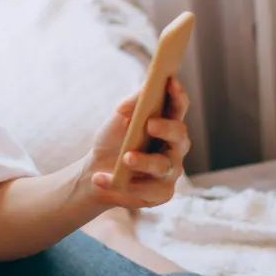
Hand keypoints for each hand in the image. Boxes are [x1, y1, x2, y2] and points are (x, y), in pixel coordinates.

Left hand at [81, 77, 191, 209]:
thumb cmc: (113, 141)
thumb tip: (146, 87)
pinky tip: (103, 179)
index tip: (171, 81)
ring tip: (124, 159)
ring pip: (163, 165)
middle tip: (149, 124)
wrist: (95, 172)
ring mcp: (170, 171)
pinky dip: (124, 186)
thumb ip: (133, 103)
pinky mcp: (161, 193)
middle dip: (166, 128)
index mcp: (167, 123)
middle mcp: (174, 147)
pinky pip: (150, 190)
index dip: (178, 95)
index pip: (178, 107)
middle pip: (180, 135)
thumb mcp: (118, 119)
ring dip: (143, 161)